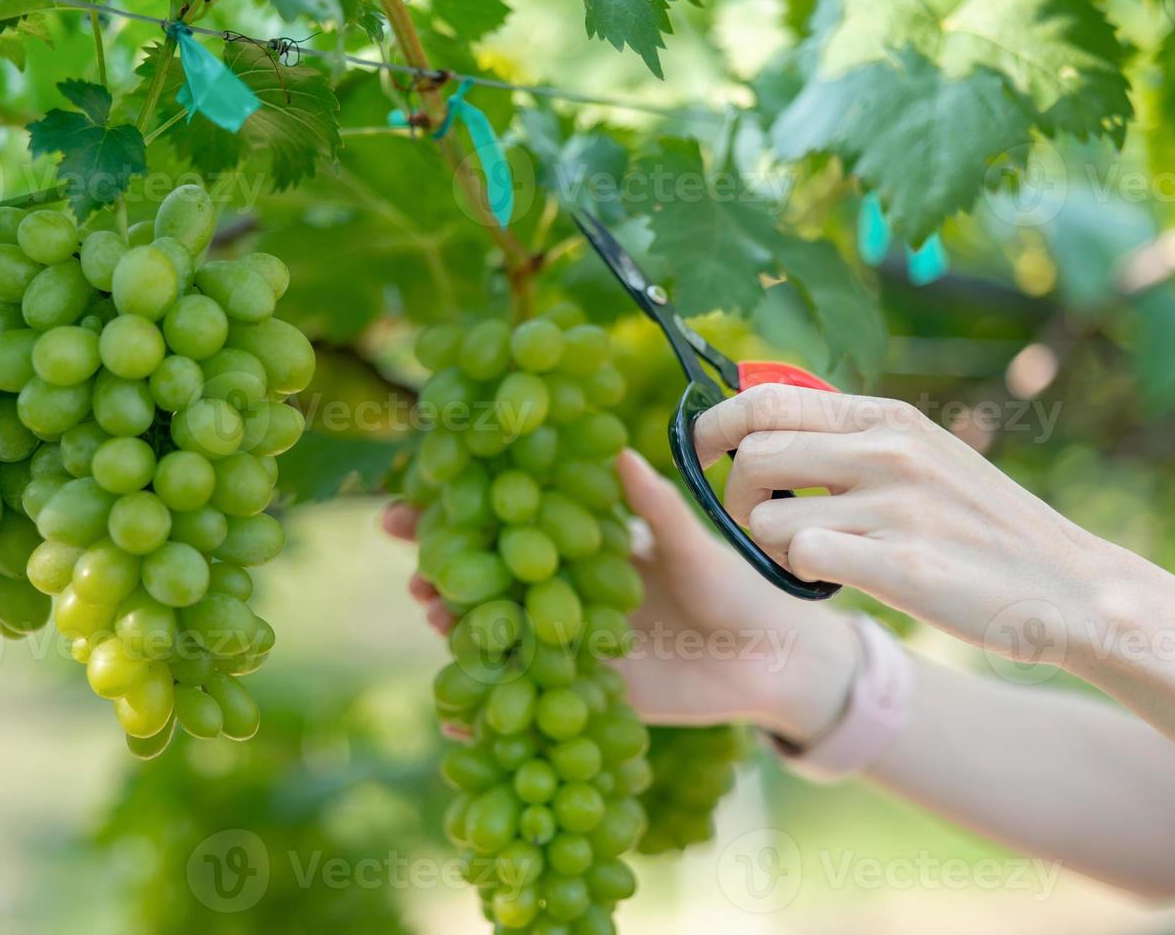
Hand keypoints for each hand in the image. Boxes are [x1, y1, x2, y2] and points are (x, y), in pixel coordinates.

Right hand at [381, 449, 856, 741]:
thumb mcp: (692, 546)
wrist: (770, 658)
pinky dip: (490, 716)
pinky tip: (456, 722)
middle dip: (444, 577)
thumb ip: (654, 509)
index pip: (506, 525)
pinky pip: (529, 704)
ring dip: (460, 634)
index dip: (453, 516)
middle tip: (417, 574)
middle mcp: (562, 595)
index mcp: (580, 548)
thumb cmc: (734, 585)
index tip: (404, 508)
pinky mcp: (584, 696)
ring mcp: (567, 646)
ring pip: (499, 639)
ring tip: (438, 621)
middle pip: (487, 583)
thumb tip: (619, 452)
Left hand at [694, 385, 1119, 658]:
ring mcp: (894, 507)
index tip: (702, 453)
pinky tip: (836, 579)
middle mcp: (888, 451)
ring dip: (769, 544)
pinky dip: (801, 575)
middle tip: (757, 524)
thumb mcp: (923, 454)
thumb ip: (851, 436)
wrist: (1070, 587)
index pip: (765, 399)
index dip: (714, 426)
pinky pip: (799, 559)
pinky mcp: (899, 566)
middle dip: (732, 497)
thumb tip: (761, 422)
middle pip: (751, 457)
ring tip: (810, 555)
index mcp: (888, 417)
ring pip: (765, 516)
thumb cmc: (980, 526)